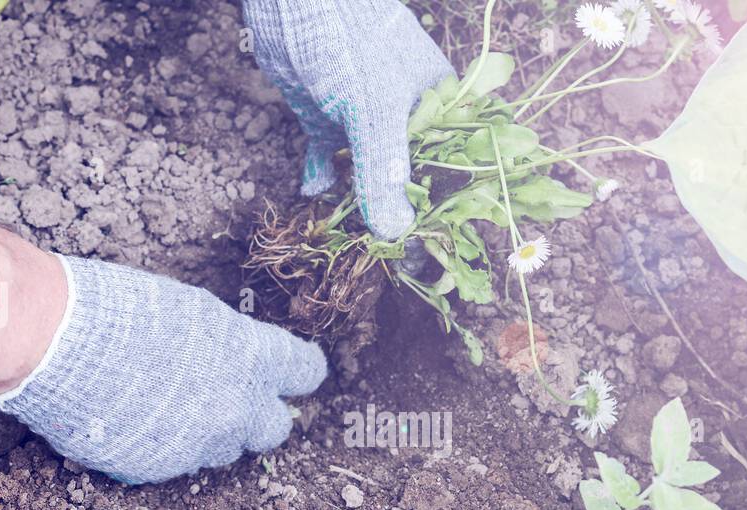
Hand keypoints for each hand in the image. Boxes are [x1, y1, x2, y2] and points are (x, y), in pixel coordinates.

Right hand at [0, 255, 326, 484]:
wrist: (52, 341)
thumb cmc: (115, 308)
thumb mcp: (189, 312)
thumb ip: (224, 345)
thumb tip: (230, 362)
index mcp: (248, 354)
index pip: (304, 370)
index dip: (302, 373)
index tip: (300, 375)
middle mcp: (234, 405)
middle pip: (273, 428)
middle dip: (258, 416)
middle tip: (234, 400)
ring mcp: (198, 443)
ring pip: (222, 450)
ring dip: (207, 432)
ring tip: (167, 404)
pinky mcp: (159, 468)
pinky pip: (175, 463)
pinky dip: (162, 446)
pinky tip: (133, 419)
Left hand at [242, 0, 454, 239]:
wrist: (293, 1)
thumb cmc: (351, 42)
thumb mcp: (376, 111)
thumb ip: (385, 174)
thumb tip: (395, 232)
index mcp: (439, 107)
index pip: (453, 166)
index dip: (446, 204)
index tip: (435, 244)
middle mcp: (407, 117)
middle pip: (411, 176)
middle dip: (401, 211)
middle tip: (389, 247)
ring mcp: (367, 120)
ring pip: (370, 173)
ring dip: (360, 202)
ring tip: (353, 233)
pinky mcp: (330, 120)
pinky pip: (331, 160)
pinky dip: (323, 178)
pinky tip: (314, 192)